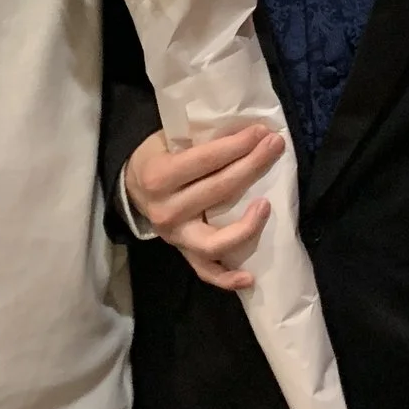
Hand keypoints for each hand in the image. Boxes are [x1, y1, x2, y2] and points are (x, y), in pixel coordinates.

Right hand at [123, 126, 286, 292]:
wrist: (133, 188)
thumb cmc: (158, 157)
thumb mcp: (169, 139)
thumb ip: (201, 138)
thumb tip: (247, 130)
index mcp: (159, 177)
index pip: (205, 160)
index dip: (236, 145)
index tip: (261, 132)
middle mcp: (166, 210)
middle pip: (218, 191)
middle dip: (252, 165)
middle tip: (276, 145)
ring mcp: (175, 237)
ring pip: (214, 241)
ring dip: (246, 226)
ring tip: (267, 205)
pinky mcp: (183, 253)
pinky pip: (206, 271)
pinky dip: (227, 278)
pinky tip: (250, 277)